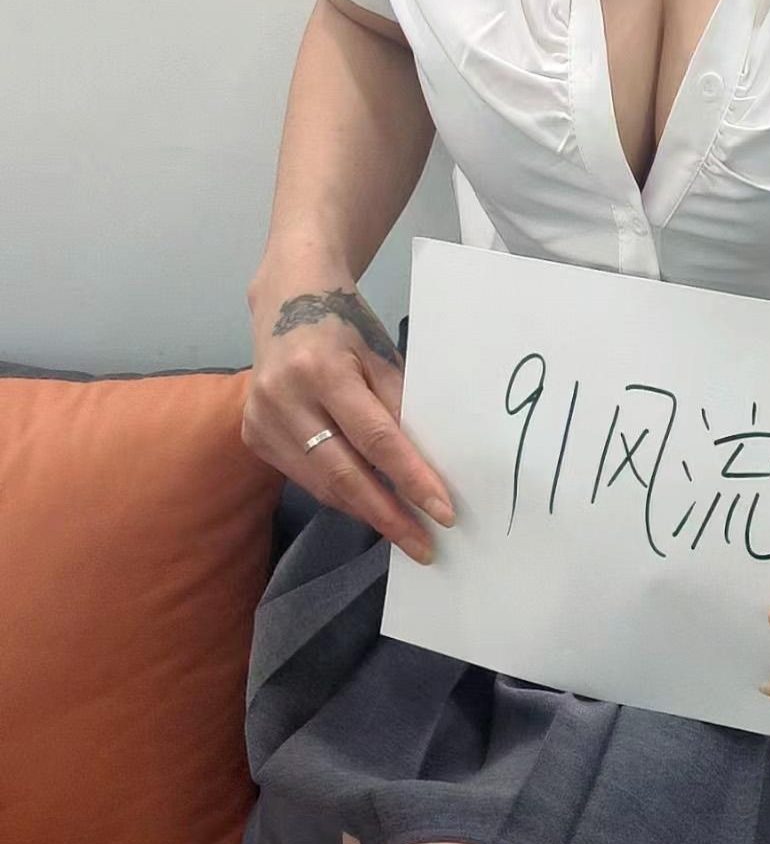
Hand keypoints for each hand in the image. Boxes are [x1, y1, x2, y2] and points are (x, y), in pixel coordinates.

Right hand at [243, 267, 454, 564]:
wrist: (287, 297)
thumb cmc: (345, 324)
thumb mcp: (380, 353)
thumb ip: (399, 407)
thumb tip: (427, 467)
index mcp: (323, 370)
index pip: (375, 438)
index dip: (410, 478)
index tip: (442, 512)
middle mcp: (284, 398)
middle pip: (343, 472)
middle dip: (388, 514)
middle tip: (424, 546)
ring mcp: (260, 419)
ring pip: (321, 483)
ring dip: (365, 509)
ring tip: (403, 530)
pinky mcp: (252, 435)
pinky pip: (304, 476)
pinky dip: (337, 492)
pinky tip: (366, 502)